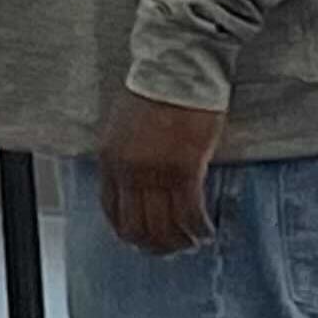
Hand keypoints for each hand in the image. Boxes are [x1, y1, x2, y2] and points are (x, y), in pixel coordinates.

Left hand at [97, 89, 226, 254]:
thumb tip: (138, 183)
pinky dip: (199, 229)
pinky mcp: (184, 170)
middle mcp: (128, 172)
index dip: (128, 232)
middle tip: (173, 248)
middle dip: (155, 245)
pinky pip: (190, 214)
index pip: (111, 210)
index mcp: (109, 160)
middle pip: (136, 227)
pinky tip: (208, 231)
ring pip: (164, 227)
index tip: (142, 239)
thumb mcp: (124, 126)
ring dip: (180, 241)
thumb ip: (125, 156)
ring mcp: (155, 173)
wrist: (177, 68)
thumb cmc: (155, 90)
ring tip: (194, 242)